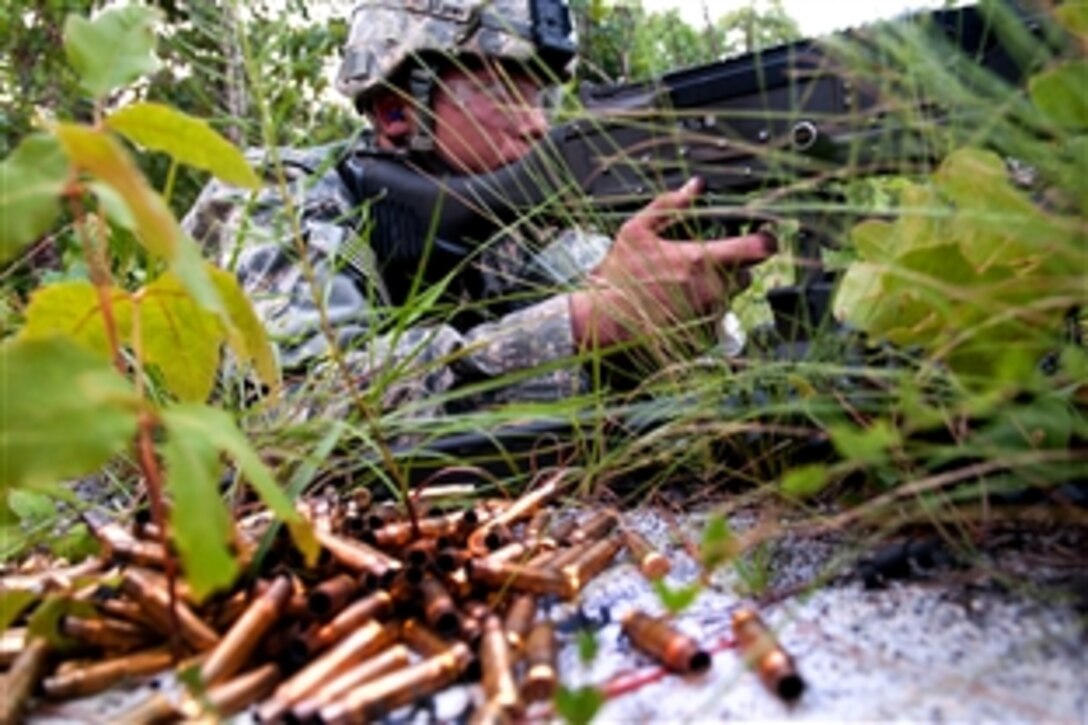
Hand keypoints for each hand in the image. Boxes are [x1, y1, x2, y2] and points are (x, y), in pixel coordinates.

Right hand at [569, 177, 775, 349]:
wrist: (606, 322)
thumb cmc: (618, 280)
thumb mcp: (636, 232)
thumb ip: (669, 206)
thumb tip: (694, 187)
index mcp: (700, 259)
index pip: (757, 248)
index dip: (765, 240)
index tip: (762, 236)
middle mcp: (711, 288)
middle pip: (745, 274)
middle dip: (732, 267)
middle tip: (704, 264)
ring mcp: (708, 313)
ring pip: (730, 296)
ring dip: (718, 289)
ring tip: (685, 286)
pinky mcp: (702, 334)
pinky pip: (716, 318)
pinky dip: (705, 310)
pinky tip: (680, 304)